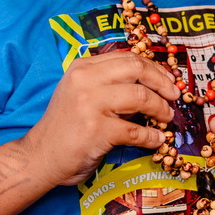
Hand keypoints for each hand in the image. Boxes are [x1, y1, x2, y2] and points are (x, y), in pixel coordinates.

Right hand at [22, 51, 178, 185]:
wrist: (39, 157)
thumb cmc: (66, 126)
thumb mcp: (82, 93)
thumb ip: (109, 83)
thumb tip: (153, 84)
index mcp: (83, 67)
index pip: (128, 58)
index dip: (154, 68)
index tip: (168, 80)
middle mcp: (85, 80)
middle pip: (137, 69)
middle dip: (162, 82)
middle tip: (174, 96)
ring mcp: (89, 104)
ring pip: (141, 97)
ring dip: (161, 108)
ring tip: (166, 118)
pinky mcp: (96, 131)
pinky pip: (136, 130)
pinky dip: (152, 136)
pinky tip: (156, 139)